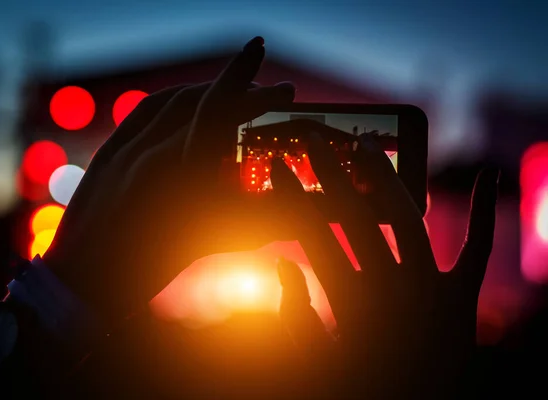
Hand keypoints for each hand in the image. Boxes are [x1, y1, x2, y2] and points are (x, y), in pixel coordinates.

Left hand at [43, 36, 296, 323]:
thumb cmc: (154, 268)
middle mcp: (150, 149)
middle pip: (200, 100)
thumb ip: (267, 219)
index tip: (273, 68)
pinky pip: (144, 111)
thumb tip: (314, 207)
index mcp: (179, 170)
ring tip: (236, 94)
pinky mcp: (109, 150)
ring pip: (173, 100)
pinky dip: (173, 100)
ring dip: (207, 91)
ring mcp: (125, 146)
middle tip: (273, 92)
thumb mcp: (216, 239)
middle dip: (239, 87)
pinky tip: (188, 103)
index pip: (219, 108)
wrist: (87, 282)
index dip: (249, 82)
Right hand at [272, 131, 498, 398]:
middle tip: (313, 138)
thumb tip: (283, 265)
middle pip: (355, 214)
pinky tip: (490, 174)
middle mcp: (390, 287)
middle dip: (331, 170)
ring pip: (407, 218)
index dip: (291, 194)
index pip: (311, 232)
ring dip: (386, 177)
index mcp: (348, 301)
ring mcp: (430, 290)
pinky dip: (487, 212)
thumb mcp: (312, 360)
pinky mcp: (461, 300)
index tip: (277, 165)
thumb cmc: (357, 392)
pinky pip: (477, 249)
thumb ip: (293, 313)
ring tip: (366, 146)